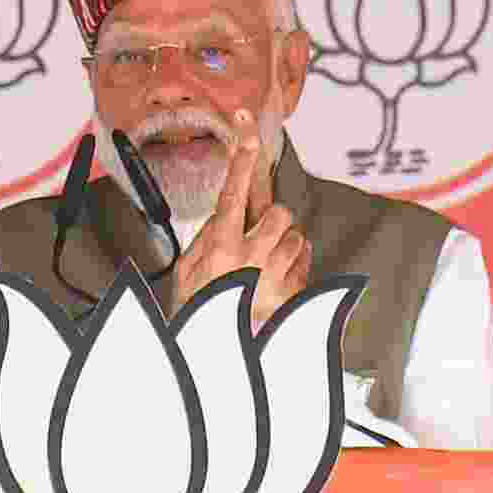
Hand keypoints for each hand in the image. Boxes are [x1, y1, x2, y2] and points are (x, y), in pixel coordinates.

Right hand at [166, 109, 311, 324]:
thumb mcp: (186, 273)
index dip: (241, 161)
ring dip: (284, 245)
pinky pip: (306, 264)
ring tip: (264, 265)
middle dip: (272, 221)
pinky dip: (294, 266)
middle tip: (258, 235)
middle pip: (280, 214)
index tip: (247, 133)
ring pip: (298, 238)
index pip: (234, 194)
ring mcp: (275, 280)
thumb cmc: (198, 312)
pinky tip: (274, 280)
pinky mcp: (294, 298)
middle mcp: (250, 261)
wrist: (214, 359)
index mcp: (219, 250)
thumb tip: (224, 214)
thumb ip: (205, 238)